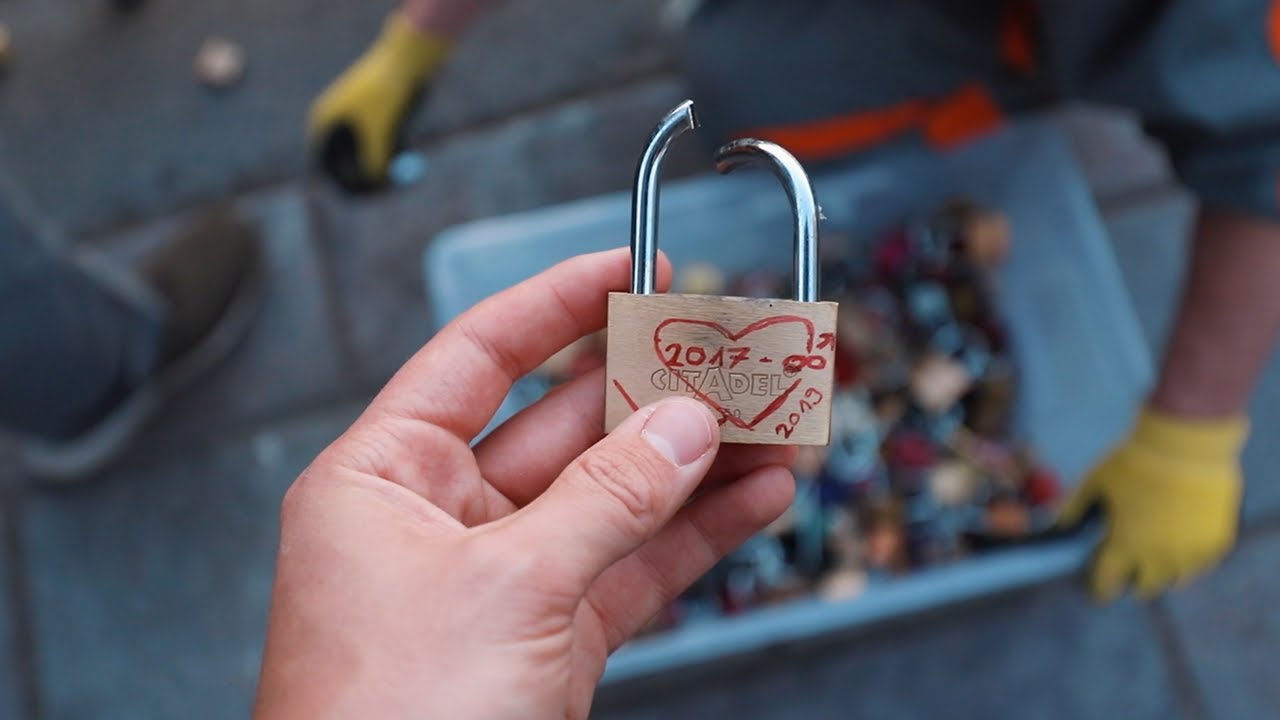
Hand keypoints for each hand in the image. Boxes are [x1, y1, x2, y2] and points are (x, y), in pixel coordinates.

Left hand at [254, 249, 797, 718]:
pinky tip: (752, 501)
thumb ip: (606, 500)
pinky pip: (632, 568)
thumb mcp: (505, 588)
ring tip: (771, 425)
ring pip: (613, 500)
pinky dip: (694, 537)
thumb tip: (685, 426)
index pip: (479, 356)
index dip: (558, 303)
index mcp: (384, 479)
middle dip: (655, 393)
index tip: (630, 269)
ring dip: (695, 466)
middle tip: (731, 356)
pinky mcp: (549, 641)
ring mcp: (500, 582)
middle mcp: (438, 520)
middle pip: (565, 425)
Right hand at [307, 13, 449, 191]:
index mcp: (326, 125)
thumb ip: (373, 160)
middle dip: (370, 180)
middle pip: (347, 168)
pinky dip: (396, 152)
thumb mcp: (381, 130)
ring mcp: (358, 126)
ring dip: (389, 163)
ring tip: (404, 139)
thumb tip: (369, 185)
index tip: (366, 197)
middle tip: (391, 190)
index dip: (344, 185)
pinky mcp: (379, 125)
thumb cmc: (390, 91)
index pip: (325, 168)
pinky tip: (407, 129)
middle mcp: (338, 127)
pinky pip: (385, 151)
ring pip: (371, 162)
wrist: (408, 60)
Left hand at [1059, 408, 1246, 599]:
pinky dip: (1189, 562)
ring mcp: (1192, 553)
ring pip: (1177, 580)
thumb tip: (1056, 525)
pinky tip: (1181, 551)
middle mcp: (1160, 557)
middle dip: (1132, 582)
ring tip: (1154, 565)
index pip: (1107, 583)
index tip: (1095, 590)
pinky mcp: (1217, 541)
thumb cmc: (1134, 462)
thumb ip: (1074, 507)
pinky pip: (1202, 564)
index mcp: (1125, 545)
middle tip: (1126, 572)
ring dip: (1162, 575)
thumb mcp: (1095, 481)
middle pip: (1144, 587)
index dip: (1099, 589)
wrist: (1187, 445)